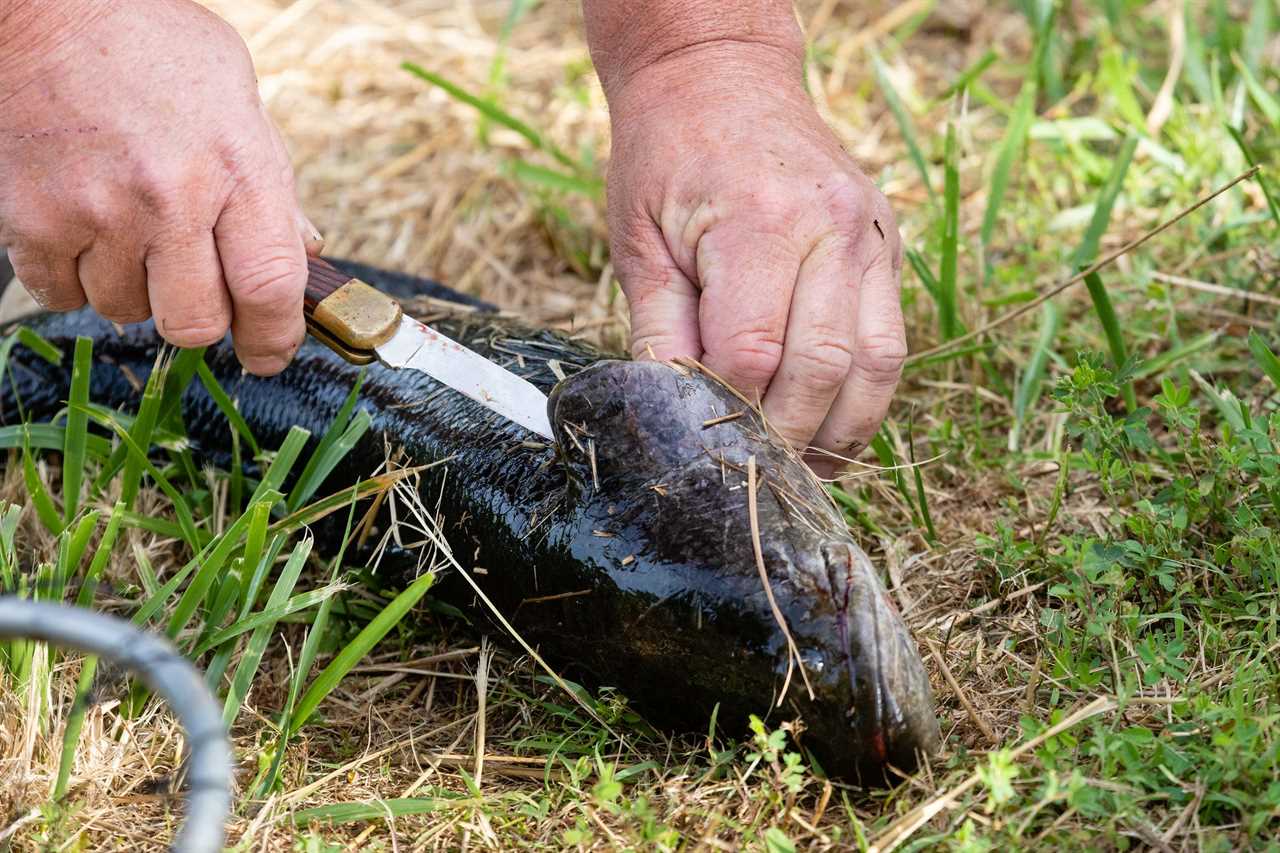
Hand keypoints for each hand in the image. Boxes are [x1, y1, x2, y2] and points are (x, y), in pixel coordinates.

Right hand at [0, 0, 318, 374]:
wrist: (43, 8)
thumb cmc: (150, 48)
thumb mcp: (238, 100)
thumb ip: (271, 184)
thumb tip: (305, 250)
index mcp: (237, 167)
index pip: (271, 288)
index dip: (274, 337)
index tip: (268, 352)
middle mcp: (171, 196)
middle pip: (195, 322)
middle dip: (200, 320)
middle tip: (193, 289)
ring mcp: (98, 211)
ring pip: (124, 310)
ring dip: (133, 290)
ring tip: (129, 231)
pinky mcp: (33, 219)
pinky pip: (59, 295)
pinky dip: (73, 278)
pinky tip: (83, 230)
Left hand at [604, 43, 904, 475]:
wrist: (720, 77)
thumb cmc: (665, 157)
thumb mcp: (640, 241)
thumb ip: (660, 333)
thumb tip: (675, 418)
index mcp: (760, 221)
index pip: (753, 352)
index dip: (728, 411)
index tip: (704, 444)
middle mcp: (832, 228)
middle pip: (821, 369)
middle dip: (784, 436)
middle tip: (750, 474)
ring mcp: (870, 237)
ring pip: (874, 367)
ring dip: (838, 433)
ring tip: (801, 472)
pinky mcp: (886, 247)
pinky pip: (889, 342)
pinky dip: (864, 398)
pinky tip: (830, 430)